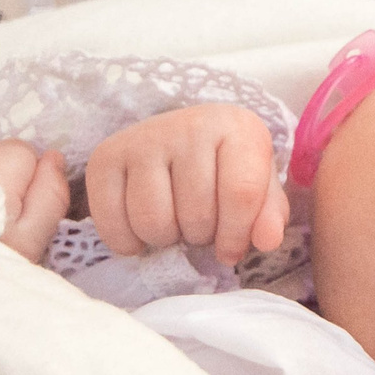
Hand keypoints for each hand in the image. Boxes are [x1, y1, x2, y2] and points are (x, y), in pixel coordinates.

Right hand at [83, 105, 290, 266]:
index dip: (236, 235)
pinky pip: (112, 223)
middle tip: (199, 224)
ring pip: (153, 221)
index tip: (230, 250)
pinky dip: (128, 242)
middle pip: (196, 213)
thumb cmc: (225, 168)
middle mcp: (188, 125)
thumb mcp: (259, 185)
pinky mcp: (105, 157)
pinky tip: (141, 229)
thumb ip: (269, 214)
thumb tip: (267, 240)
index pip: (241, 194)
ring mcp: (143, 138)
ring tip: (174, 223)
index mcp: (236, 128)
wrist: (177, 138)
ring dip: (165, 239)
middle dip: (201, 236)